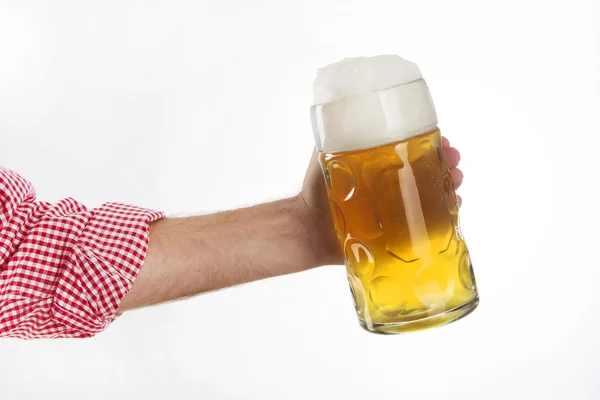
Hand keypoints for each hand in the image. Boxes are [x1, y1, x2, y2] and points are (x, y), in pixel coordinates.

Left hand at [296, 137, 463, 265]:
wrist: (307, 228)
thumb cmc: (315, 190)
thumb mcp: (325, 155)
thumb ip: (334, 136)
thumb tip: (340, 109)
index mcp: (380, 168)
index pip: (414, 152)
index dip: (433, 145)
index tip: (444, 141)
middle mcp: (392, 188)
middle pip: (429, 172)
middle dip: (447, 164)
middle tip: (454, 160)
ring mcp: (396, 212)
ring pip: (433, 196)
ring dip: (450, 186)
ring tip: (456, 180)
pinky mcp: (397, 236)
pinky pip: (427, 226)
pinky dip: (445, 217)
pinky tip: (453, 207)